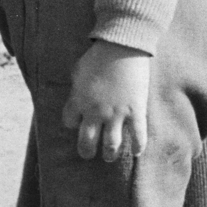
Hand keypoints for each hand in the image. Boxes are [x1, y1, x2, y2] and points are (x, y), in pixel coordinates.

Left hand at [62, 40, 149, 160]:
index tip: (77, 123)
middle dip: (86, 150)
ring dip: (109, 154)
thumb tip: (76, 93)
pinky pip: (138, 136)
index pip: (69, 122)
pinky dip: (138, 147)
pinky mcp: (135, 112)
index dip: (72, 124)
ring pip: (111, 145)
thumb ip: (76, 86)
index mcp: (77, 101)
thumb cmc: (97, 56)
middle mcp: (94, 112)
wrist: (121, 49)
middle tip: (87, 154)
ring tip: (108, 157)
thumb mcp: (78, 70)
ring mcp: (116, 114)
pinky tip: (137, 153)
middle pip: (87, 141)